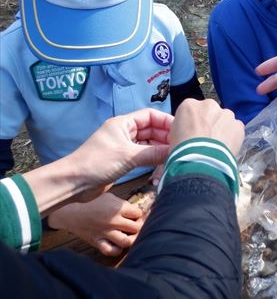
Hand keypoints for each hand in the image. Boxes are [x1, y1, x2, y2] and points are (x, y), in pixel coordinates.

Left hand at [23, 109, 172, 216]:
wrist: (73, 183)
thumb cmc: (97, 163)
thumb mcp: (129, 156)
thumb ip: (154, 153)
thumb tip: (176, 152)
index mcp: (123, 123)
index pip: (150, 115)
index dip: (166, 121)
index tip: (180, 130)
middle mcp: (124, 132)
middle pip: (151, 129)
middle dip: (165, 136)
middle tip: (180, 145)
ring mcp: (123, 146)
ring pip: (148, 143)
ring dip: (159, 148)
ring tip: (173, 155)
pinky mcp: (122, 160)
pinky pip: (142, 155)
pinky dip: (152, 158)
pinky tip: (161, 163)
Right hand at [47, 192, 144, 256]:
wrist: (72, 213)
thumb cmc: (92, 202)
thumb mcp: (109, 196)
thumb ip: (123, 202)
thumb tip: (137, 208)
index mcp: (118, 207)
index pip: (138, 213)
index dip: (141, 214)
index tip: (139, 214)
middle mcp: (114, 221)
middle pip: (136, 227)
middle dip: (139, 225)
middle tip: (136, 224)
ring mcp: (106, 233)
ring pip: (127, 241)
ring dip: (132, 239)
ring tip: (131, 235)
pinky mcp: (98, 241)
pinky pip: (111, 251)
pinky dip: (117, 249)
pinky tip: (118, 244)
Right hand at [170, 98, 243, 155]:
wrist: (200, 160)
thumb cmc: (182, 149)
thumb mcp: (173, 135)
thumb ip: (185, 127)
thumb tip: (191, 132)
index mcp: (189, 105)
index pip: (192, 110)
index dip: (193, 123)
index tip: (194, 134)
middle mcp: (209, 104)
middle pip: (210, 112)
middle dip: (209, 123)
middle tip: (206, 139)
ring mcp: (226, 114)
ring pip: (224, 119)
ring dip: (222, 128)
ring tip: (217, 145)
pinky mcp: (238, 125)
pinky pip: (236, 128)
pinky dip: (233, 136)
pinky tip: (226, 147)